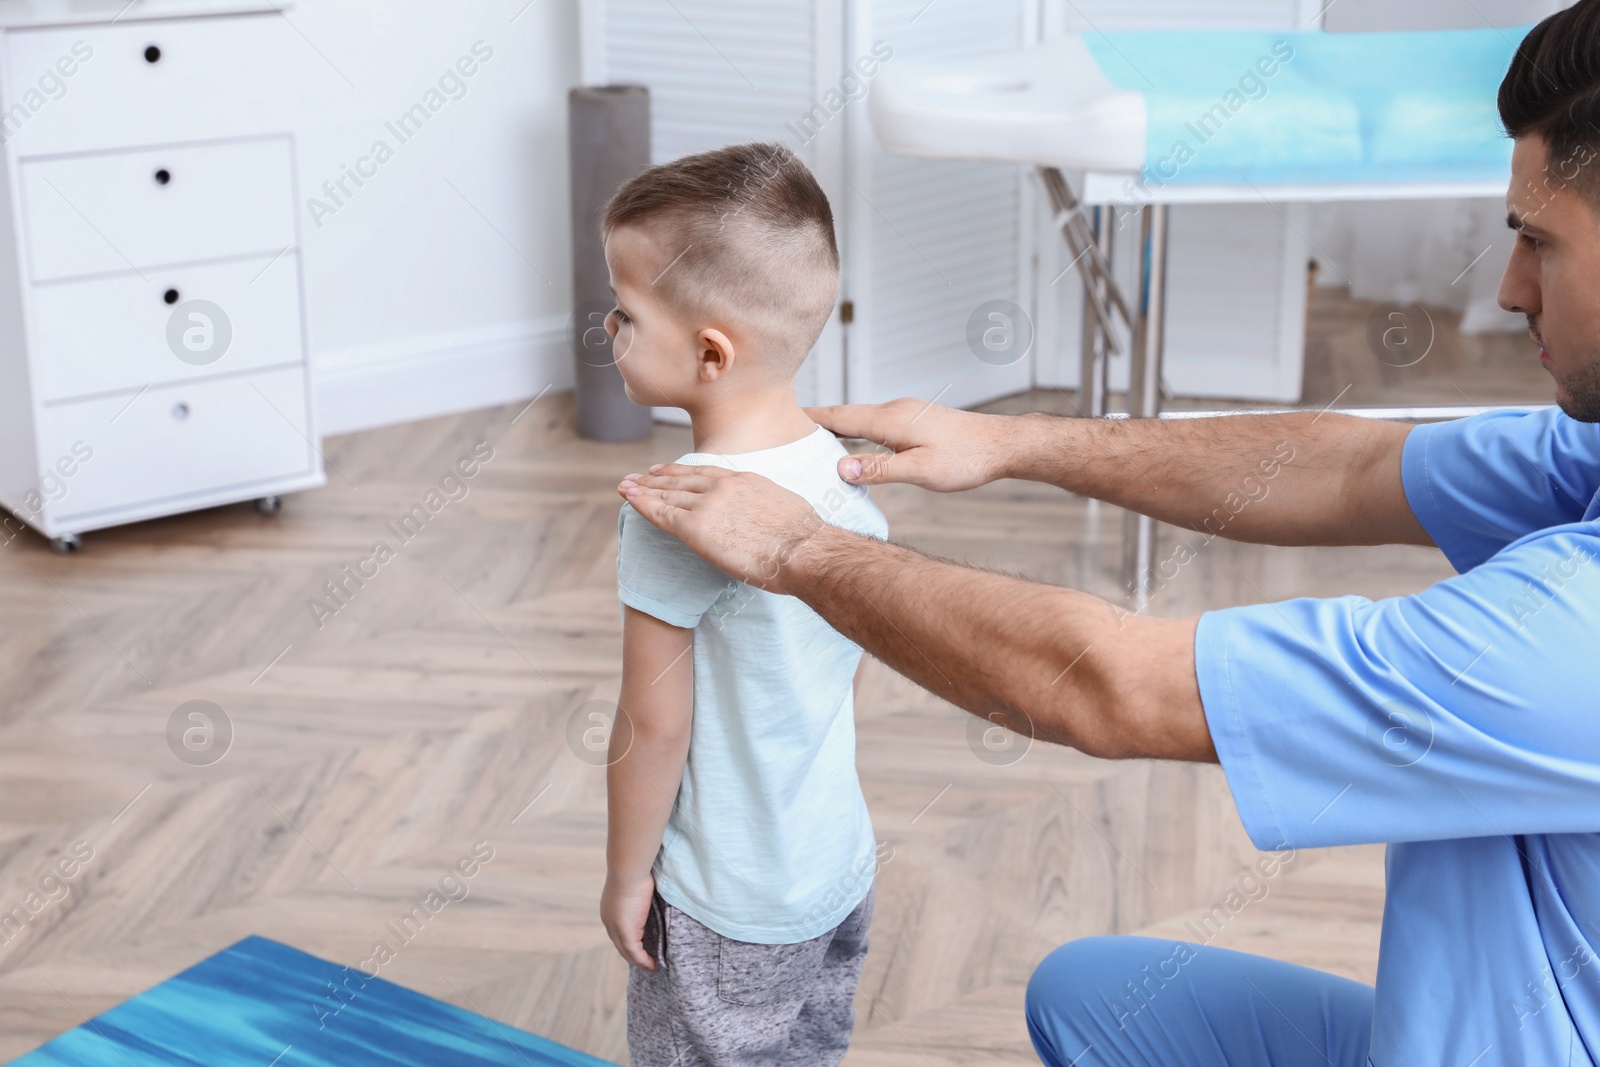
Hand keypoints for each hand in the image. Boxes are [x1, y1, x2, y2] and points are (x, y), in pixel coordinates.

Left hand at [601, 872, 657, 969]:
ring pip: (626, 951)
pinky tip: (652, 964)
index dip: (627, 941)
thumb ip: (638, 894)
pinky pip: (634, 952)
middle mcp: (609, 921)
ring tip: (650, 965)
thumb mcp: (634, 884)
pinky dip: (643, 960)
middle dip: (631, 955)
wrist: (629, 870)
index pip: (617, 931)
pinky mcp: (626, 932)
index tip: (639, 947)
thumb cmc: (634, 871)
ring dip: (638, 961)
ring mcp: (616, 928)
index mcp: (609, 910)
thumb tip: (646, 891)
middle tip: (645, 962)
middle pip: (620, 945)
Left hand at [618, 465, 834, 595]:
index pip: (704, 472)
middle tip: (636, 477)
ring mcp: (708, 505)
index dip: (680, 471)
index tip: (664, 469)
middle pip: (681, 480)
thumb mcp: (784, 508)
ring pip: (668, 495)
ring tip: (626, 487)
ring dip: (643, 490)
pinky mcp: (696, 527)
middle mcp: (722, 487)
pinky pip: (661, 513)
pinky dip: (642, 504)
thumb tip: (764, 519)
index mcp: (744, 481)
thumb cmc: (804, 539)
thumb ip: (764, 507)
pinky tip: (629, 498)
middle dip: (655, 478)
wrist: (803, 550)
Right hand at [807, 398, 1010, 490]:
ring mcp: (905, 413)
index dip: (810, 418)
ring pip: (861, 419)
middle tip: (787, 433)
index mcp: (891, 420)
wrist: (1002, 445)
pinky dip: (857, 431)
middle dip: (816, 422)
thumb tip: (841, 468)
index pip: (840, 416)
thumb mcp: (921, 471)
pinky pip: (875, 423)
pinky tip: (854, 444)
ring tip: (812, 440)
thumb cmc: (966, 459)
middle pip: (846, 414)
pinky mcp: (915, 420)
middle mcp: (895, 410)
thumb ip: (880, 469)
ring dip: (836, 427)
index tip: (782, 420)